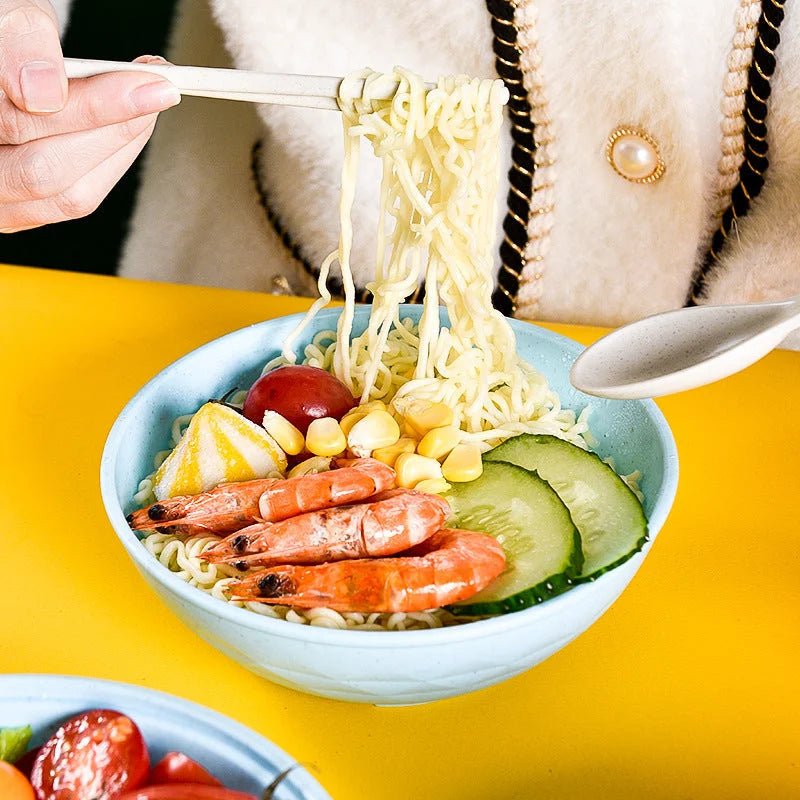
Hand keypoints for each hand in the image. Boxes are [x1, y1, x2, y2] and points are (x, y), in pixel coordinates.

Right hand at [0, 0, 180, 232]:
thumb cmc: (4, 37)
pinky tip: (130, 125)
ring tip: (147, 102)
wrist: (1, 50)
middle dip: (114, 129)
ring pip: (69, 196)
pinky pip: (77, 199)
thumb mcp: (5, 14)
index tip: (148, 83)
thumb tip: (44, 93)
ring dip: (120, 147)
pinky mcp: (27, 208)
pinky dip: (113, 161)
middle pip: (45, 173)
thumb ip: (21, 41)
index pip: (20, 122)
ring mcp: (1, 196)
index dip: (93, 106)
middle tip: (159, 91)